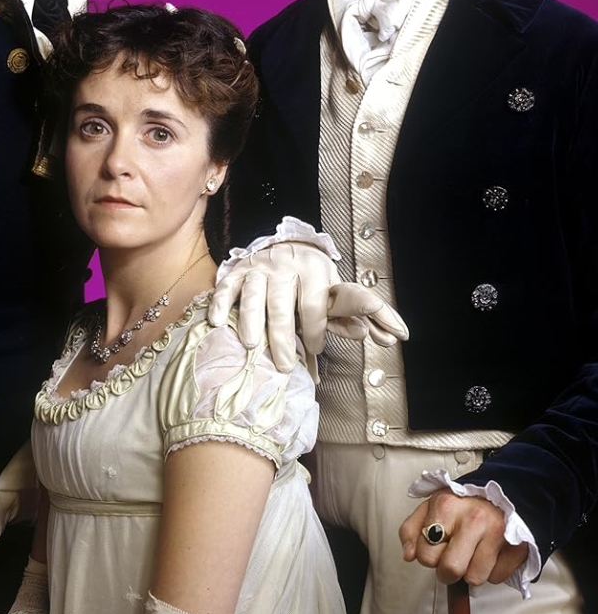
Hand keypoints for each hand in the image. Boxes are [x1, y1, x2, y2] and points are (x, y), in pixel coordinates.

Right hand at [208, 241, 407, 370]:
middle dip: (282, 338)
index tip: (316, 349)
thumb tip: (394, 336)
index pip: (314, 303)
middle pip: (282, 306)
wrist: (287, 247)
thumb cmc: (314, 281)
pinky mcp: (238, 271)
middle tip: (283, 366)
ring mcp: (260, 268)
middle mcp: (286, 266)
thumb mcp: (337, 291)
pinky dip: (220, 303)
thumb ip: (362, 314)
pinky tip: (218, 322)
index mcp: (315, 270)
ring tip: (251, 344)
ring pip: (253, 296)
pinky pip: (226, 286)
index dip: (316, 329)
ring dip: (251, 321)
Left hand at [399, 491, 528, 586]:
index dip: (429, 556)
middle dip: (448, 570)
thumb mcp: (430, 507)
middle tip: (454, 556)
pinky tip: (491, 553)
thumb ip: (411, 530)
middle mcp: (473, 519)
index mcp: (446, 506)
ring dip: (472, 571)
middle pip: (451, 570)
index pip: (426, 555)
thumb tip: (409, 555)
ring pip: (475, 578)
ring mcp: (497, 533)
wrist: (504, 491)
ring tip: (474, 551)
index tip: (438, 546)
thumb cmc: (464, 503)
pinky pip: (497, 578)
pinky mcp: (517, 547)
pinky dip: (493, 571)